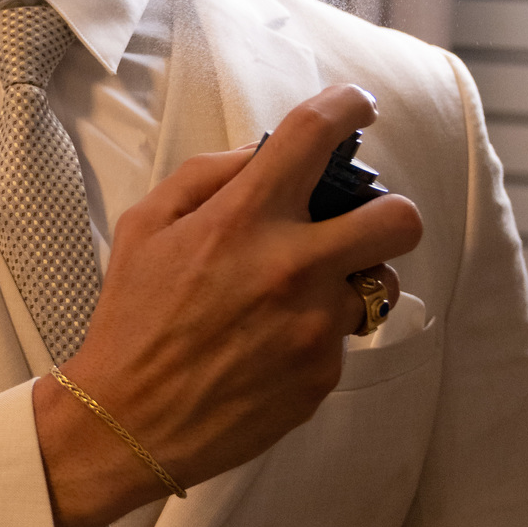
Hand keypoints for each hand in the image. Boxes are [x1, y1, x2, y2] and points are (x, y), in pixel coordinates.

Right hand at [33, 84, 422, 526]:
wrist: (129, 420)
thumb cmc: (133, 317)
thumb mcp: (145, 225)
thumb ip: (208, 175)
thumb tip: (262, 155)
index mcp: (244, 218)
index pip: (315, 136)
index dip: (347, 106)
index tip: (355, 106)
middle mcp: (292, 266)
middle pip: (398, 220)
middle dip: (387, 211)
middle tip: (355, 221)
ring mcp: (315, 326)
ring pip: (380, 284)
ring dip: (352, 279)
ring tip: (301, 293)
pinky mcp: (322, 375)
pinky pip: (344, 336)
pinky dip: (318, 331)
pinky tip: (270, 342)